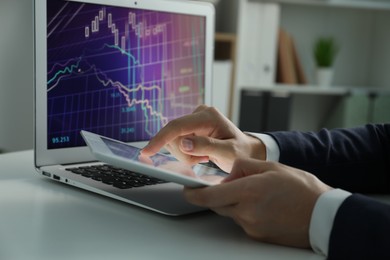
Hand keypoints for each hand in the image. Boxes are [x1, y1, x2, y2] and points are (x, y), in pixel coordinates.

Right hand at [142, 105, 264, 171]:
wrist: (244, 150)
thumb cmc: (240, 151)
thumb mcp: (228, 152)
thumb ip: (207, 147)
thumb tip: (184, 143)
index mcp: (208, 116)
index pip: (178, 126)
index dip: (160, 139)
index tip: (147, 151)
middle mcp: (199, 113)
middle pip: (173, 135)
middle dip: (182, 153)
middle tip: (200, 161)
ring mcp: (194, 119)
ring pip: (173, 141)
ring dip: (184, 155)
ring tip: (203, 157)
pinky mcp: (190, 126)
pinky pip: (176, 142)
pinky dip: (185, 153)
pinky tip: (200, 154)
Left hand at [183, 158, 331, 247]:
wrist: (324, 216)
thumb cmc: (302, 190)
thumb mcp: (272, 167)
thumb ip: (244, 167)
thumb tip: (229, 173)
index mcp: (248, 192)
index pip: (208, 196)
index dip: (193, 193)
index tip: (187, 189)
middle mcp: (246, 212)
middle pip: (217, 204)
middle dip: (218, 193)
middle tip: (232, 184)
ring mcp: (251, 226)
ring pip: (230, 212)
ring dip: (234, 202)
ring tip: (256, 193)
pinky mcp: (258, 235)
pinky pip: (242, 221)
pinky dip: (245, 211)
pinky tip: (263, 205)